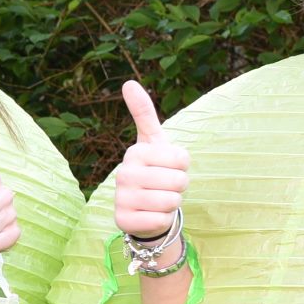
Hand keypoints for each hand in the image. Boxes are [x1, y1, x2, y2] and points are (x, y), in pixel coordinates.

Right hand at [111, 79, 187, 239]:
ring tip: (158, 202)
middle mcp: (123, 173)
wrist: (142, 210)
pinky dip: (161, 220)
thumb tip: (128, 82)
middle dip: (179, 188)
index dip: (183, 167)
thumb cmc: (154, 172)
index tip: (168, 168)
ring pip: (171, 201)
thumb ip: (144, 113)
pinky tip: (150, 216)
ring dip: (171, 204)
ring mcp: (120, 198)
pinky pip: (160, 220)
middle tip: (164, 188)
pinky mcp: (122, 221)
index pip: (182, 159)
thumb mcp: (154, 142)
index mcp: (135, 152)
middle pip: (178, 181)